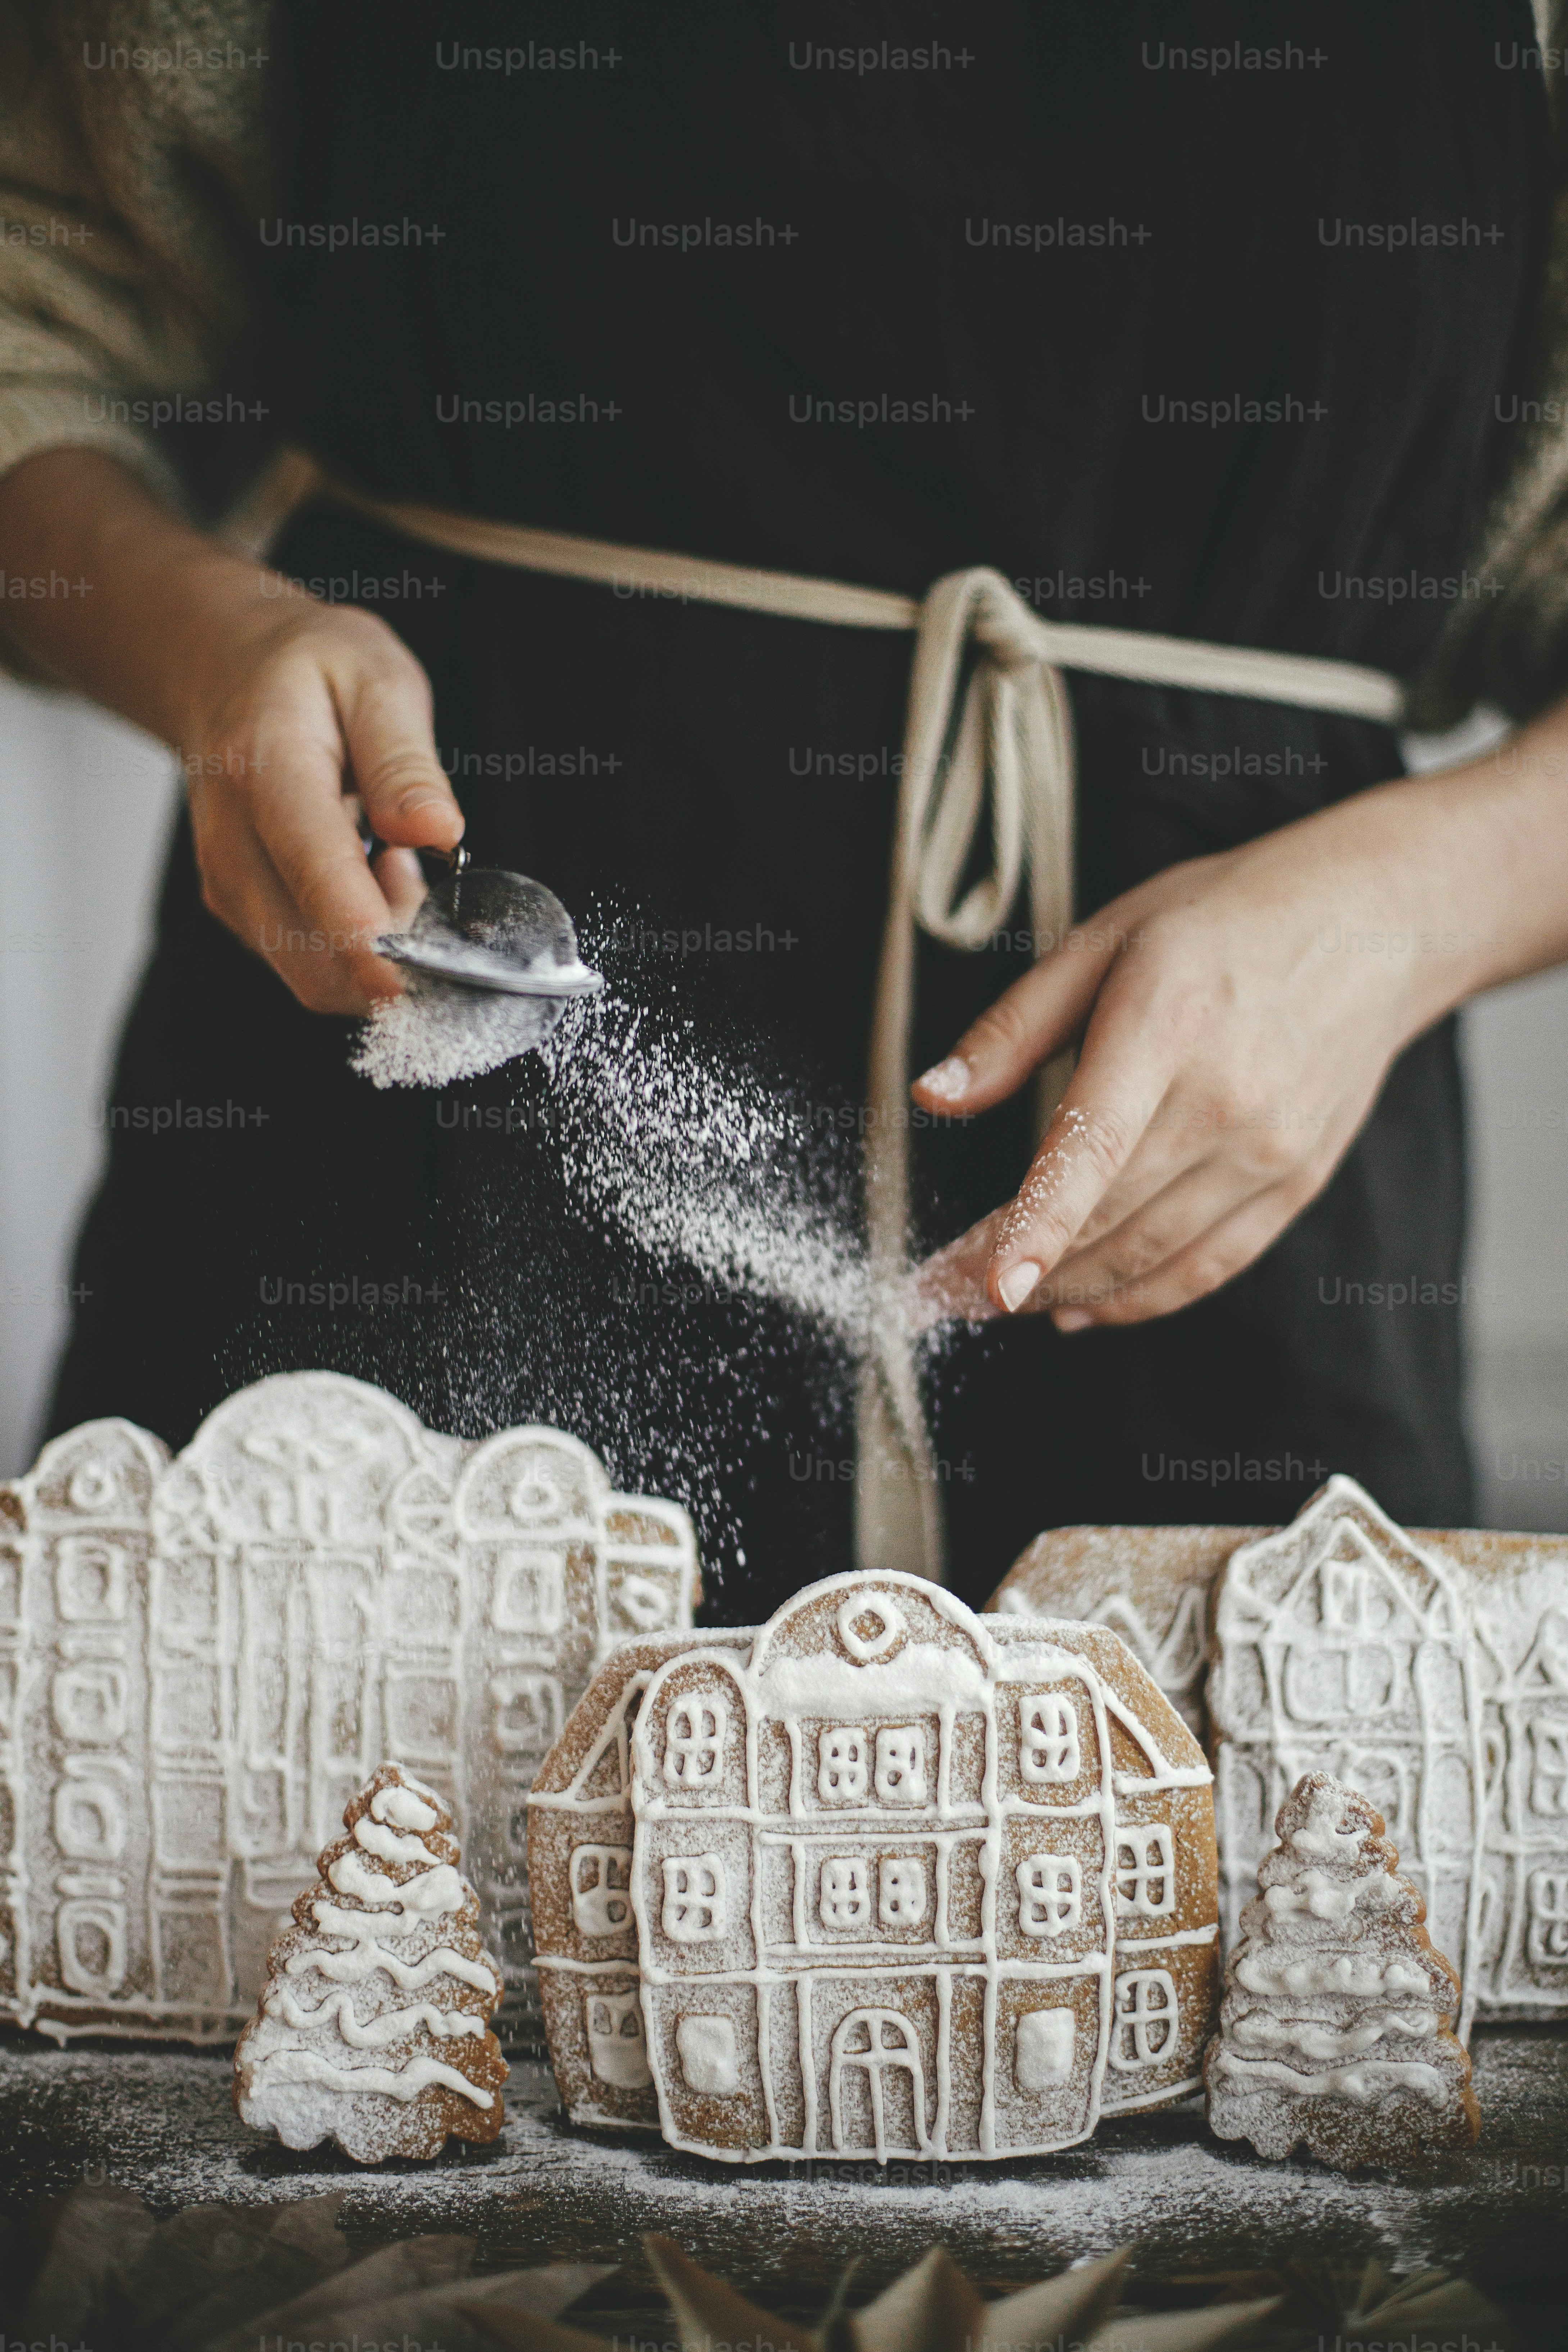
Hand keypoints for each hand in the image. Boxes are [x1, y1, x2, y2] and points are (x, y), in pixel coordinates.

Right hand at [181, 593, 461, 1012]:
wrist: (223, 672)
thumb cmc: (307, 671)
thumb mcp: (376, 680)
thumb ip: (405, 762)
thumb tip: (439, 832)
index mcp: (266, 773)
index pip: (318, 876)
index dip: (375, 943)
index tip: (429, 973)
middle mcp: (232, 845)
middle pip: (317, 955)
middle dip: (399, 954)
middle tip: (428, 876)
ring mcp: (231, 888)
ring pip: (316, 975)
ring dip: (383, 949)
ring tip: (393, 859)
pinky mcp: (243, 914)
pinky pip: (311, 964)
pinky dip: (360, 945)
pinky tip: (370, 874)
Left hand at [908, 779, 1501, 1333]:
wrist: (1372, 926)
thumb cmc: (1221, 920)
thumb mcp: (1102, 940)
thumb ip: (1013, 1028)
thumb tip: (932, 1095)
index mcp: (1166, 1024)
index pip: (1093, 1146)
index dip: (1037, 1223)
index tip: (983, 1283)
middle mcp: (1226, 1099)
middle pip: (1108, 1217)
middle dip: (1011, 1270)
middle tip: (939, 1296)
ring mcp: (1270, 1150)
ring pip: (1151, 1255)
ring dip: (1065, 1292)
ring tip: (992, 1305)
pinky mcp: (1297, 1183)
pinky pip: (1208, 1266)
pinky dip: (1138, 1299)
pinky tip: (1078, 1308)